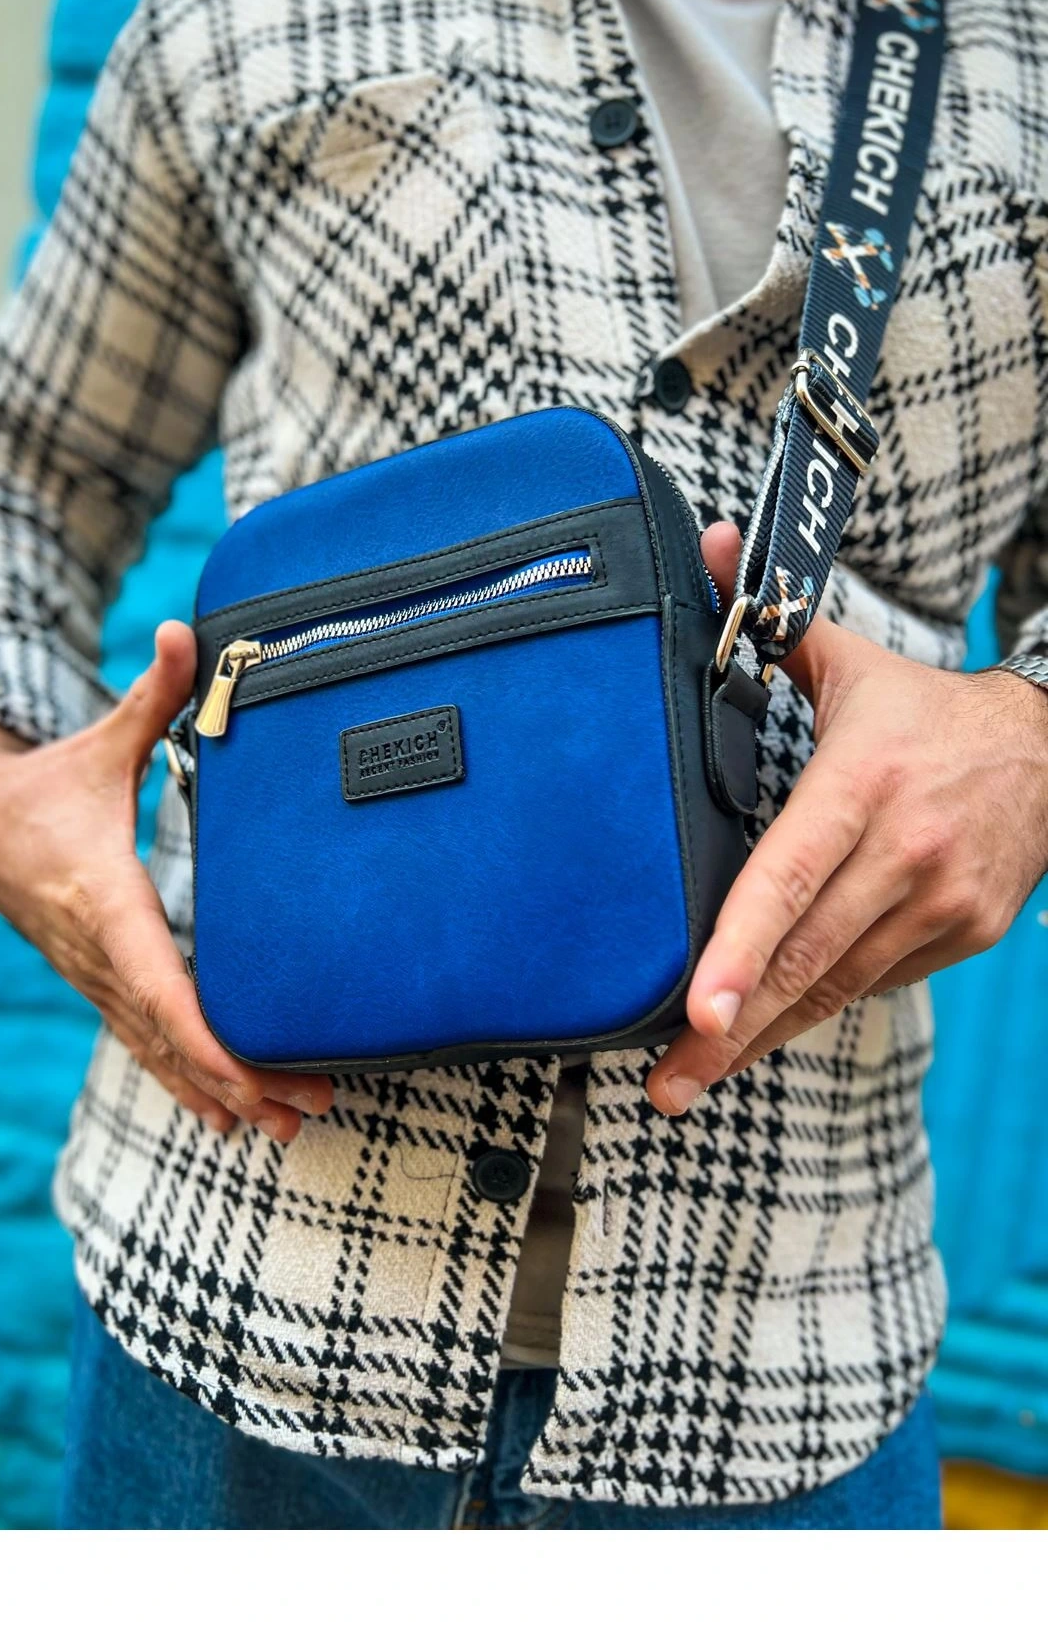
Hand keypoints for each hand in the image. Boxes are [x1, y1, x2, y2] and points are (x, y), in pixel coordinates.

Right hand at [0, 622, 332, 1141]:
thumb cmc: (48, 784)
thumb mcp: (98, 741)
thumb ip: (153, 694)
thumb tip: (186, 629)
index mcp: (103, 898)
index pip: (156, 980)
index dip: (205, 1032)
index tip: (253, 1071)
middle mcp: (98, 953)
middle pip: (170, 1032)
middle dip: (236, 1076)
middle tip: (306, 1107)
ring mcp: (96, 978)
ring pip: (159, 1051)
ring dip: (220, 1093)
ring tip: (286, 1128)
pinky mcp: (102, 985)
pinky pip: (145, 1045)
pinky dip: (186, 1083)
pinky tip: (228, 1119)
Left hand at [647, 524, 1047, 1115]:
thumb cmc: (925, 712)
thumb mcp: (851, 659)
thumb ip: (772, 617)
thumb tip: (708, 544)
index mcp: (865, 783)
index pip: (792, 874)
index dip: (742, 947)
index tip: (696, 1009)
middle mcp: (906, 852)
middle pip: (806, 956)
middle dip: (730, 1030)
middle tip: (665, 1083)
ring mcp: (941, 903)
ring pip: (835, 986)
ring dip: (763, 1036)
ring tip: (692, 1078)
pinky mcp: (962, 935)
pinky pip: (870, 982)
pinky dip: (814, 1005)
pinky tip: (761, 1028)